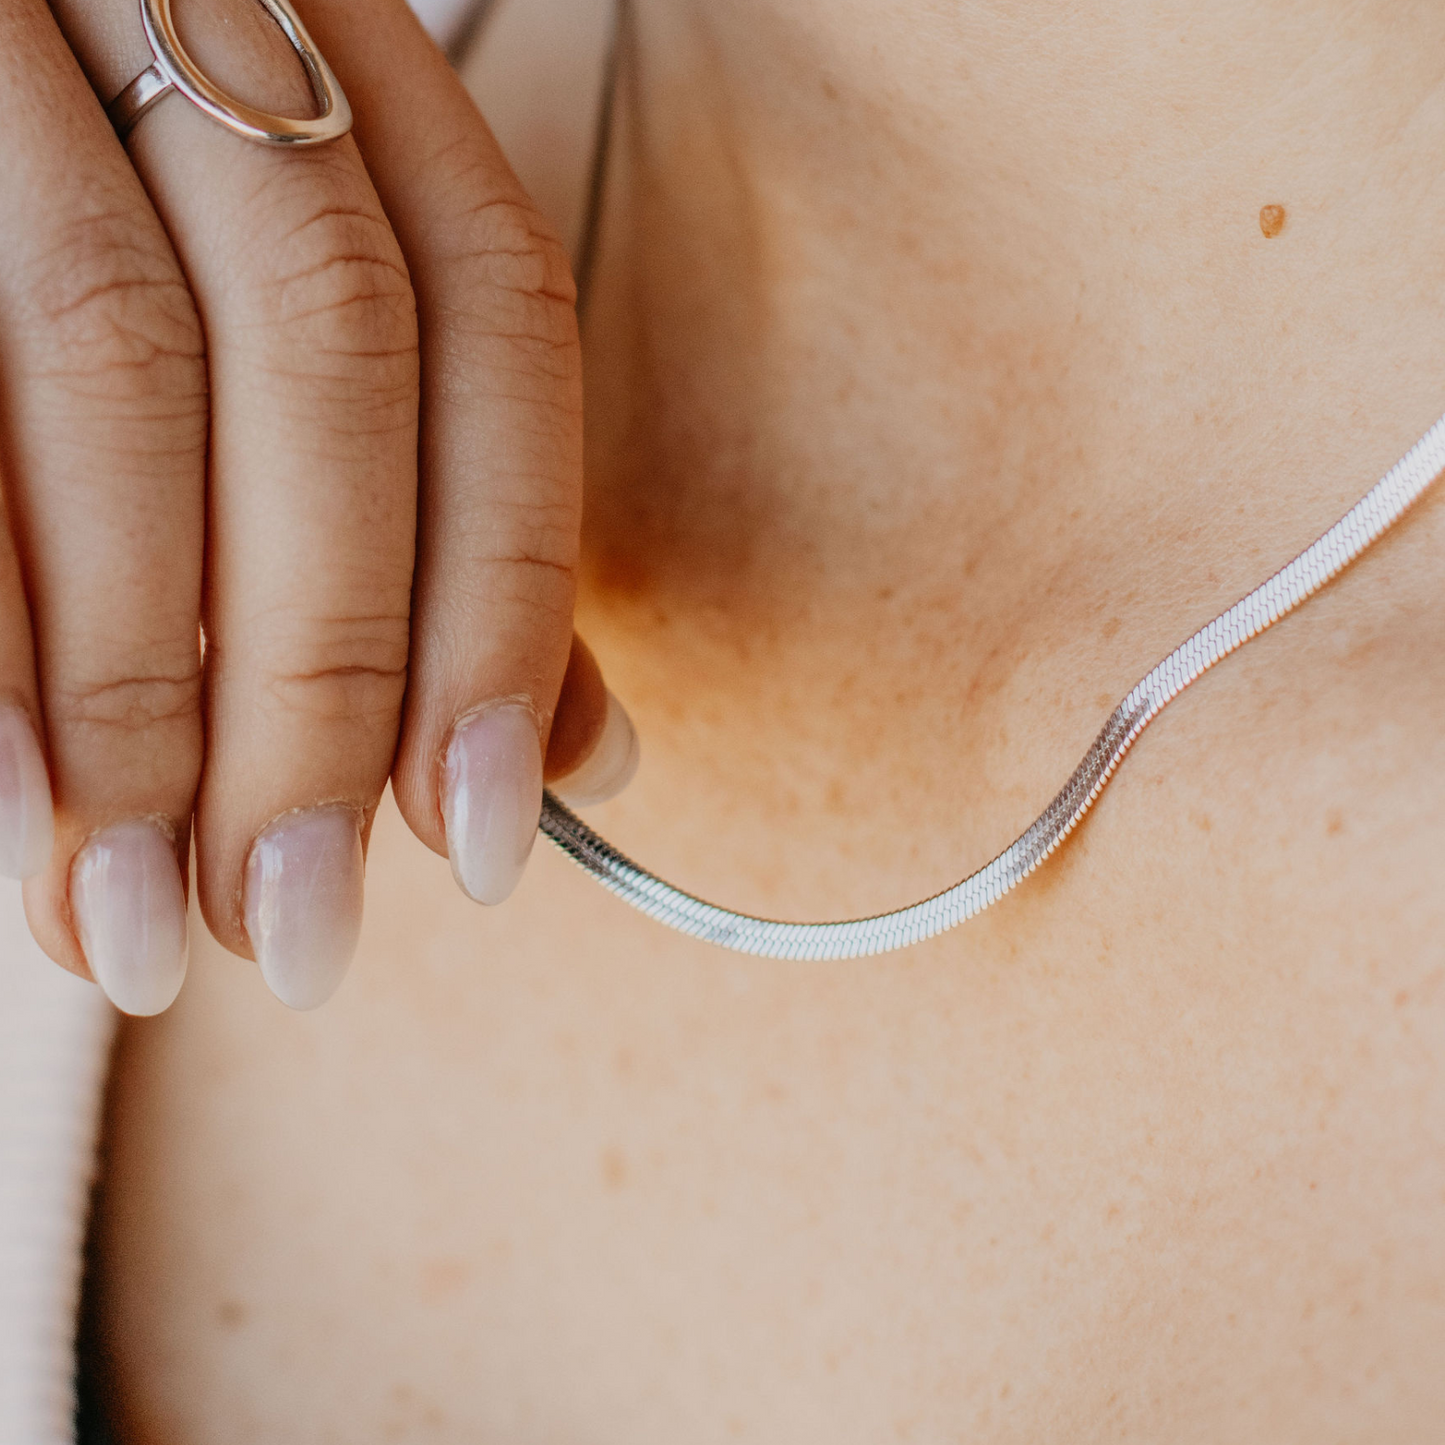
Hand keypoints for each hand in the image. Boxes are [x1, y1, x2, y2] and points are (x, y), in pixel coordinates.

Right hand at [0, 0, 635, 1014]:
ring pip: (121, 369)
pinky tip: (25, 814)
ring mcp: (15, 50)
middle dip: (320, 687)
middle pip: (327, 362)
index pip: (497, 329)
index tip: (476, 841)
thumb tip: (587, 753)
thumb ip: (454, 529)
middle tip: (299, 931)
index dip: (507, 601)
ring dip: (145, 698)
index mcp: (352, 72)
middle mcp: (201, 9)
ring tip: (146, 925)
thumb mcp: (307, 353)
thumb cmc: (118, 236)